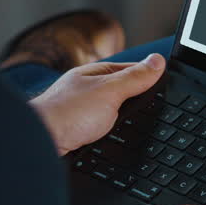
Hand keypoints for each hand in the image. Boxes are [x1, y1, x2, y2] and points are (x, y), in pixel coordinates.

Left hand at [27, 53, 164, 154]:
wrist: (38, 143)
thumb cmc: (67, 114)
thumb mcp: (110, 91)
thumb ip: (134, 77)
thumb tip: (157, 61)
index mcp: (96, 74)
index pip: (131, 70)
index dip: (149, 78)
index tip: (167, 87)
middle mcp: (88, 90)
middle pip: (123, 93)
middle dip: (137, 102)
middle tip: (153, 111)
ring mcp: (81, 111)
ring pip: (113, 114)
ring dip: (123, 121)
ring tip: (132, 127)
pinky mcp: (77, 131)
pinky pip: (102, 130)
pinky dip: (110, 135)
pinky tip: (113, 140)